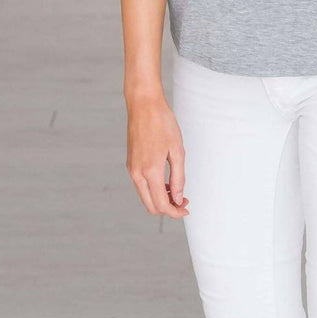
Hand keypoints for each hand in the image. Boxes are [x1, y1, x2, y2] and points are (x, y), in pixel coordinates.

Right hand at [125, 85, 189, 217]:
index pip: (161, 205)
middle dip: (168, 209)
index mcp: (150, 171)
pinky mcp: (130, 164)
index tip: (186, 208)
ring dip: (160, 199)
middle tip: (183, 202)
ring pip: (145, 197)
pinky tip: (165, 182)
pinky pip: (141, 186)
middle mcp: (137, 173)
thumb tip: (178, 199)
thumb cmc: (162, 123)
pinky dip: (153, 190)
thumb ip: (178, 178)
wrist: (143, 105)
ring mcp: (131, 169)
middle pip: (151, 206)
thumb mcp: (177, 151)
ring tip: (176, 191)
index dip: (175, 212)